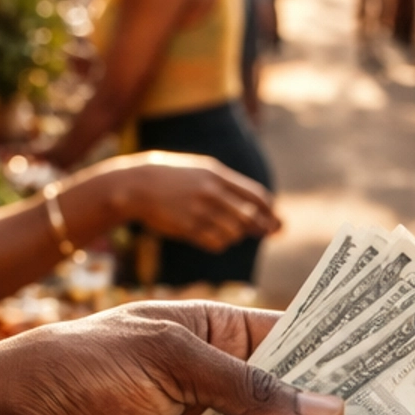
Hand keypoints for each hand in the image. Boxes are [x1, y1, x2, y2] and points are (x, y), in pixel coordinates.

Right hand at [119, 154, 281, 252]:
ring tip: (229, 230)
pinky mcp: (187, 228)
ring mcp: (199, 211)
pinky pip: (215, 243)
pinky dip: (220, 243)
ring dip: (236, 235)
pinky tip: (215, 237)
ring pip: (234, 233)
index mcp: (216, 175)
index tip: (277, 220)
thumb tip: (255, 206)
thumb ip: (227, 187)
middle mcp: (211, 193)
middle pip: (249, 217)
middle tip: (268, 233)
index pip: (256, 196)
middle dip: (262, 227)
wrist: (137, 185)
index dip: (270, 211)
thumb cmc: (173, 178)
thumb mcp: (201, 172)